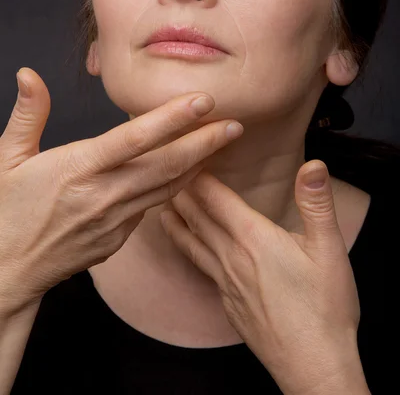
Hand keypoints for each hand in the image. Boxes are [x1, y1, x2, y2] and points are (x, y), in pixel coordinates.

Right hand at [0, 68, 242, 313]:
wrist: (7, 269)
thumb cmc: (6, 211)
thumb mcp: (9, 159)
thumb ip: (28, 115)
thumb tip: (30, 75)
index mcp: (78, 169)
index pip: (134, 139)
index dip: (172, 118)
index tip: (203, 101)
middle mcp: (103, 195)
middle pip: (165, 165)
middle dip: (205, 143)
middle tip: (235, 124)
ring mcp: (114, 221)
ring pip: (167, 188)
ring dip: (198, 164)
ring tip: (222, 143)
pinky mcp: (119, 238)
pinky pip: (154, 207)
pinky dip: (175, 187)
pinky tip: (189, 171)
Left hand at [160, 162, 362, 394]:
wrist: (312, 366)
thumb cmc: (324, 308)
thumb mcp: (330, 250)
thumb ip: (316, 204)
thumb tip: (313, 165)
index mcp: (253, 238)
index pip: (216, 198)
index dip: (199, 174)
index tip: (185, 154)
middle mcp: (231, 257)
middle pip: (197, 218)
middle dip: (180, 192)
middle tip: (164, 173)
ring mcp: (225, 282)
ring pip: (192, 243)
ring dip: (176, 221)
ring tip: (160, 207)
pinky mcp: (227, 302)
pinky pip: (200, 266)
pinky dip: (189, 248)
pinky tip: (191, 249)